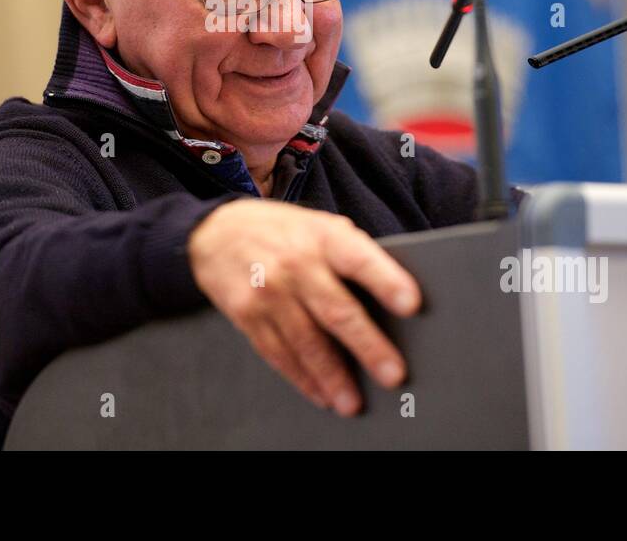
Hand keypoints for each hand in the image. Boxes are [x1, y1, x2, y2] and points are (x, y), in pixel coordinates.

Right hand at [187, 199, 421, 415]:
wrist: (215, 232)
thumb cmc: (280, 231)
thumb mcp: (317, 225)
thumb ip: (350, 251)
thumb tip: (392, 292)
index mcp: (322, 236)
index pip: (359, 259)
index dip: (386, 280)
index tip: (411, 304)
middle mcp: (295, 265)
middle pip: (336, 310)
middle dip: (367, 345)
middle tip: (391, 373)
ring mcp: (268, 292)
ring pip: (306, 342)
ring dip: (333, 376)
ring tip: (353, 401)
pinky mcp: (247, 316)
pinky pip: (278, 353)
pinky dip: (301, 378)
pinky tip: (320, 393)